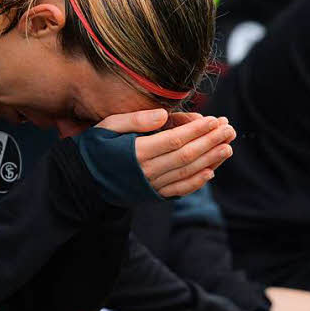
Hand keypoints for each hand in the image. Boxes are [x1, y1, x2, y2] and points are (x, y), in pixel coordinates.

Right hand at [96, 109, 235, 197]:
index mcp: (135, 152)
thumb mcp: (107, 126)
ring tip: (228, 147)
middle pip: (186, 156)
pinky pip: (179, 191)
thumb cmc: (94, 148)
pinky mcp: (152, 196)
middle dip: (210, 142)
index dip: (197, 131)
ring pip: (186, 173)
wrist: (80, 181)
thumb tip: (163, 115)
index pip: (174, 140)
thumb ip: (134, 120)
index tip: (214, 120)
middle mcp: (146, 171)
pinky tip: (212, 171)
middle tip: (229, 129)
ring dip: (210, 160)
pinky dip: (196, 182)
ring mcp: (150, 186)